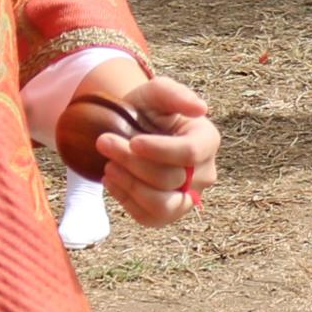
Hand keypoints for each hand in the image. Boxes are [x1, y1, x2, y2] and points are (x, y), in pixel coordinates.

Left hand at [63, 66, 218, 223]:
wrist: (131, 130)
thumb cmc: (147, 110)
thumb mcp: (156, 93)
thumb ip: (174, 94)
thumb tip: (200, 108)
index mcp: (207, 140)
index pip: (191, 153)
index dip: (160, 150)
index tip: (133, 141)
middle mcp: (204, 174)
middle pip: (171, 179)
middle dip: (133, 162)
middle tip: (103, 141)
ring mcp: (187, 198)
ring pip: (162, 205)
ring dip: (129, 185)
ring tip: (108, 166)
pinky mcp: (166, 215)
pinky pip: (148, 218)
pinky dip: (125, 199)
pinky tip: (112, 179)